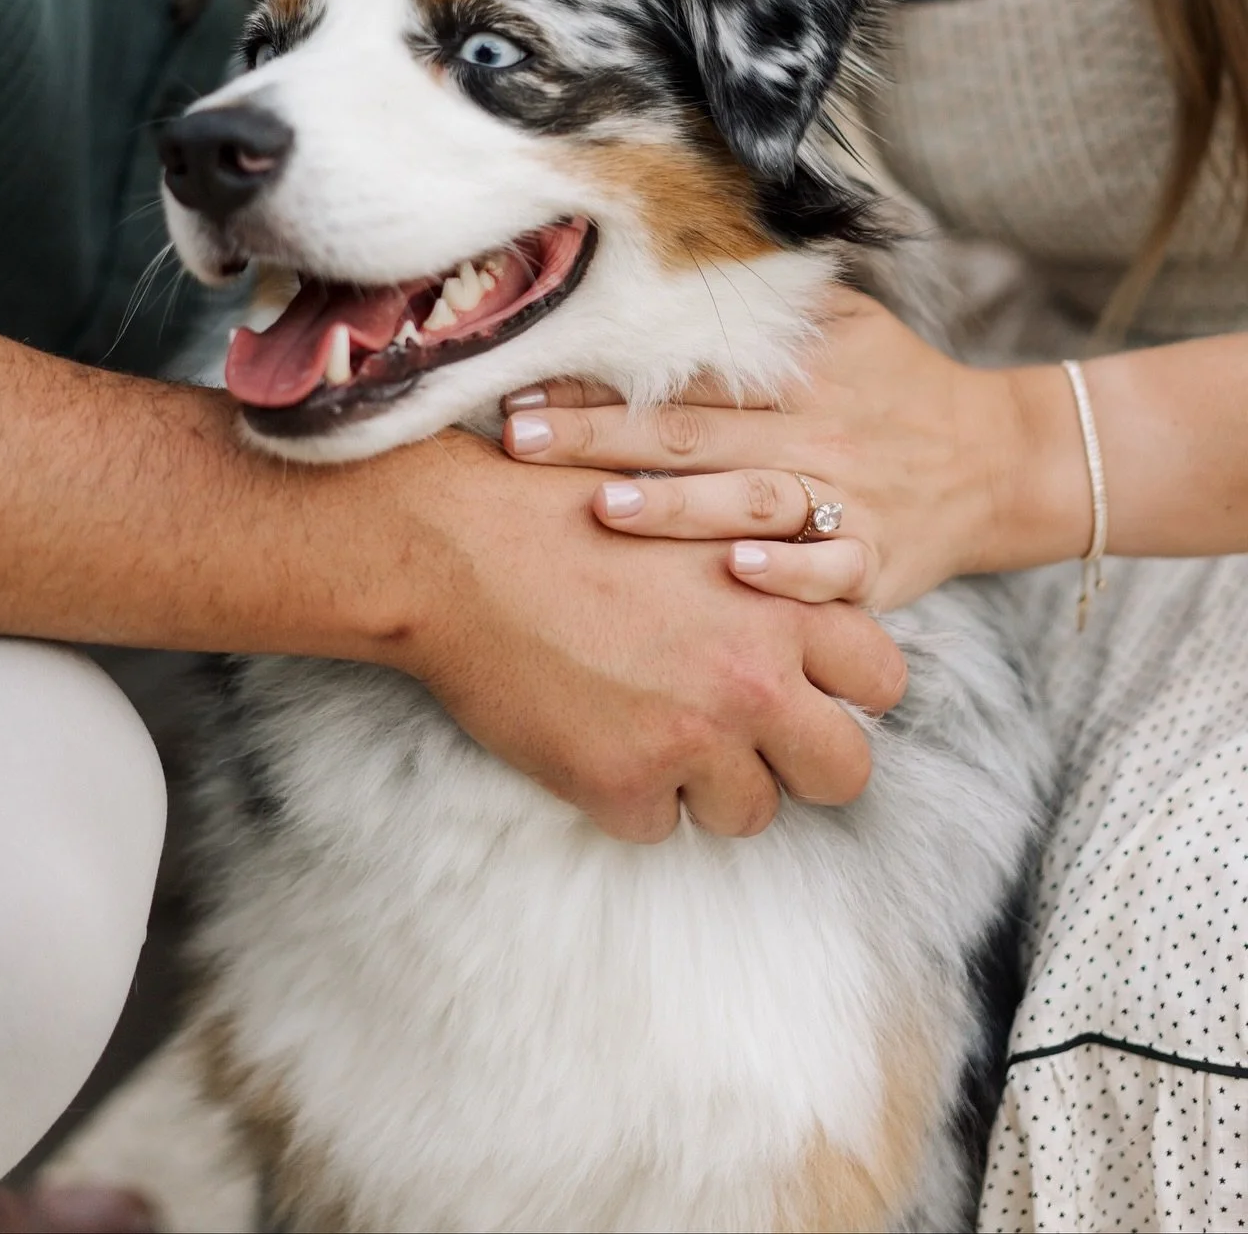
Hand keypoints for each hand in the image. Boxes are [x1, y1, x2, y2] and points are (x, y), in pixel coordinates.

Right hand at [378, 429, 906, 841]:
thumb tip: (802, 630)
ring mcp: (691, 738)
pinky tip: (591, 734)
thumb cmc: (565, 513)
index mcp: (781, 604)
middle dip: (803, 764)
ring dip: (711, 784)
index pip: (881, 679)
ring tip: (652, 727)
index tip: (801, 686)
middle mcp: (754, 678)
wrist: (457, 546)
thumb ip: (762, 575)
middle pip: (846, 770)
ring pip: (753, 813)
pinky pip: (657, 825)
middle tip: (748, 740)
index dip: (843, 691)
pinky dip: (628, 794)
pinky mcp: (622, 782)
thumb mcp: (691, 521)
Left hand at [498, 288, 1083, 612]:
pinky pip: (833, 571)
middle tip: (521, 437)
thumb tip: (673, 256)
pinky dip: (789, 575)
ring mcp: (848, 498)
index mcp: (796, 371)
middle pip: (695, 432)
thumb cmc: (896, 389)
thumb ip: (768, 308)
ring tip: (605, 507)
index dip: (604, 374)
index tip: (525, 377)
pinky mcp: (878, 561)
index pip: (684, 369)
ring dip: (679, 507)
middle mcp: (816, 431)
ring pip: (754, 499)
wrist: (999, 461)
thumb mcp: (844, 325)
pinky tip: (736, 576)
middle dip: (602, 436)